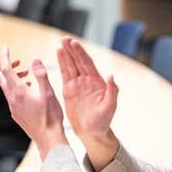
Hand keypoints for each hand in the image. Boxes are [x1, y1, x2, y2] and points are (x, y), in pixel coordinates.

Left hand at [0, 47, 67, 159]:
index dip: (5, 57)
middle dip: (8, 67)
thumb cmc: (50, 117)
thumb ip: (41, 75)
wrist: (48, 139)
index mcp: (19, 92)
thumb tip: (35, 60)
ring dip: (14, 78)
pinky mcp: (17, 114)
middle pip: (2, 78)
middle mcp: (12, 100)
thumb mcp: (48, 92)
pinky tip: (30, 90)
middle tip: (20, 63)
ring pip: (7, 88)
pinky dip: (17, 88)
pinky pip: (12, 97)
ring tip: (28, 76)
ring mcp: (13, 108)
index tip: (6, 49)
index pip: (5, 70)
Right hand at [57, 37, 119, 171]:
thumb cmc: (103, 121)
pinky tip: (58, 55)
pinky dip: (61, 65)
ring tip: (60, 44)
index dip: (81, 53)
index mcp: (98, 82)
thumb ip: (112, 91)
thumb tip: (111, 75)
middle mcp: (87, 80)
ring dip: (65, 55)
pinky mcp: (69, 90)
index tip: (74, 43)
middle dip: (72, 50)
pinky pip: (64, 75)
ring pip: (70, 66)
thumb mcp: (110, 106)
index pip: (88, 64)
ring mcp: (78, 84)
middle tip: (65, 38)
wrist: (92, 132)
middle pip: (78, 61)